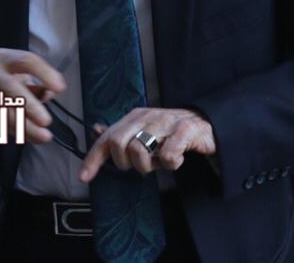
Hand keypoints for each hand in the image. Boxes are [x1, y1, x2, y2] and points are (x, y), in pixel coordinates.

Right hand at [0, 48, 64, 143]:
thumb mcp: (15, 70)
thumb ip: (34, 80)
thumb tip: (49, 93)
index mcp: (3, 59)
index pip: (25, 61)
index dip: (44, 73)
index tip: (59, 87)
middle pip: (10, 88)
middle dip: (30, 106)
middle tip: (45, 120)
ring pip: (3, 111)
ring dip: (26, 126)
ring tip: (44, 135)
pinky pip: (0, 124)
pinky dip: (19, 132)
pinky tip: (34, 137)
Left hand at [79, 107, 215, 181]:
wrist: (209, 125)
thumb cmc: (173, 133)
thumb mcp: (146, 132)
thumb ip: (123, 134)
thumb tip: (96, 130)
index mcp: (135, 117)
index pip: (107, 138)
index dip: (93, 158)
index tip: (84, 177)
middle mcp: (147, 116)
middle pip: (118, 143)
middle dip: (125, 163)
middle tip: (143, 167)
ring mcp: (166, 122)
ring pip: (139, 149)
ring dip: (149, 165)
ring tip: (161, 162)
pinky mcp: (186, 130)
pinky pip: (168, 155)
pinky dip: (171, 164)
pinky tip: (178, 159)